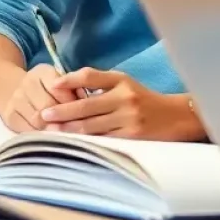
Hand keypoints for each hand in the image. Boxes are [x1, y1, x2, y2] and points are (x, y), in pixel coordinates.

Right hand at [0, 64, 78, 131]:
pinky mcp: (10, 116)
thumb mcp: (59, 80)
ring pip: (37, 120)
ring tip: (65, 136)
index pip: (58, 88)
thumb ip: (73, 88)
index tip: (83, 113)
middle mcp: (27, 83)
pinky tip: (50, 138)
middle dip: (63, 119)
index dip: (70, 103)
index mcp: (43, 72)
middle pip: (47, 105)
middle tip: (76, 130)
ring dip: (52, 130)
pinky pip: (26, 129)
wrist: (12, 88)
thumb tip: (85, 99)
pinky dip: (40, 135)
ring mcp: (16, 99)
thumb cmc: (46, 88)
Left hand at [42, 68, 204, 140]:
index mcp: (121, 80)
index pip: (91, 76)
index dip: (70, 80)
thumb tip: (68, 89)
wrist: (175, 117)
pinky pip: (104, 139)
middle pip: (86, 104)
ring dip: (69, 130)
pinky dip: (87, 141)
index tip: (52, 85)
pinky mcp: (132, 136)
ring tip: (51, 132)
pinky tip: (73, 144)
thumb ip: (102, 85)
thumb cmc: (143, 100)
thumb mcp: (126, 84)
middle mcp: (124, 97)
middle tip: (44, 116)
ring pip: (92, 125)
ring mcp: (128, 118)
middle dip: (62, 111)